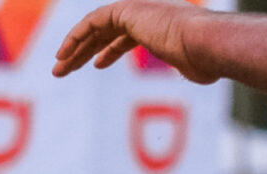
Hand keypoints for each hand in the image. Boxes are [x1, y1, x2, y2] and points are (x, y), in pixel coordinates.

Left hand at [52, 0, 214, 79]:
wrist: (207, 43)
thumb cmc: (205, 59)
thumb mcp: (194, 64)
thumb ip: (188, 65)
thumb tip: (196, 72)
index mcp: (162, 24)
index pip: (128, 33)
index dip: (108, 49)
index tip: (95, 64)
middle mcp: (148, 12)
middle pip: (107, 31)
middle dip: (84, 50)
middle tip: (64, 69)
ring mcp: (139, 8)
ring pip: (96, 27)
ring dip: (74, 47)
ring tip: (58, 69)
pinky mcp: (128, 9)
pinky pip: (93, 22)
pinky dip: (76, 36)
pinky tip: (64, 54)